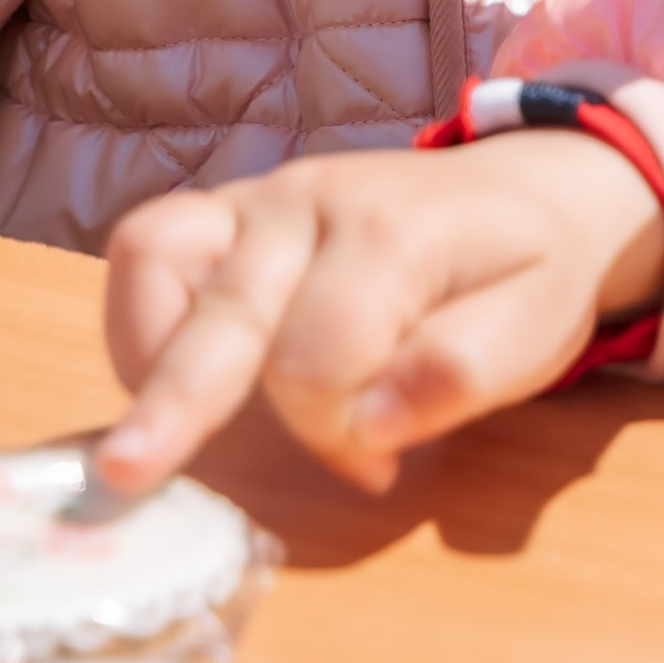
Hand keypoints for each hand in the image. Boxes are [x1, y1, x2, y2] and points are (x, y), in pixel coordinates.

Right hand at [97, 137, 663, 496]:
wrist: (529, 186)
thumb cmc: (530, 268)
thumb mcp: (537, 325)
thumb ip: (464, 371)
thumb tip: (374, 424)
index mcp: (391, 231)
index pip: (320, 357)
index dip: (337, 433)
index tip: (378, 469)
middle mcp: (310, 200)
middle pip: (227, 307)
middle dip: (176, 398)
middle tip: (126, 476)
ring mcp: (261, 198)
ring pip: (159, 249)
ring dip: (143, 347)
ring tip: (148, 435)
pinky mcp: (230, 211)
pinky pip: (151, 244)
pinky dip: (138, 317)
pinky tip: (164, 381)